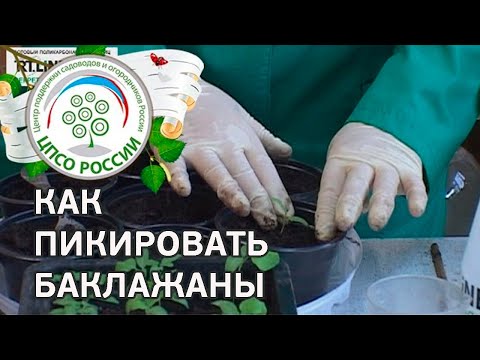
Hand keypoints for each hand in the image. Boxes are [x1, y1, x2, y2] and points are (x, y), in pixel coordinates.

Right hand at [159, 80, 293, 228]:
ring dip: (230, 190)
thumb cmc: (212, 105)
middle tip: (270, 221)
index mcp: (244, 140)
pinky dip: (178, 175)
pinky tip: (184, 190)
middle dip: (259, 199)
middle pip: (245, 174)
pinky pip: (175, 163)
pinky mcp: (174, 147)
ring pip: (217, 171)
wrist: (179, 84)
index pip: (265, 169)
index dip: (277, 192)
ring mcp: (200, 148)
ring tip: (242, 209)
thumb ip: (265, 138)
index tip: (287, 214)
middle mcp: (226, 146)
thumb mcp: (244, 118)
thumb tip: (288, 152)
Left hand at [315, 122, 427, 239]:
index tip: (324, 232)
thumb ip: (339, 195)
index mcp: (340, 163)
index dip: (326, 212)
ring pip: (384, 186)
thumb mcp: (340, 167)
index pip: (330, 189)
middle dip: (349, 205)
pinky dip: (417, 197)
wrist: (383, 125)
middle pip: (355, 185)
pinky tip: (415, 210)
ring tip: (376, 222)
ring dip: (380, 205)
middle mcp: (363, 164)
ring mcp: (387, 166)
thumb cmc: (356, 153)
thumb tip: (333, 227)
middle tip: (344, 222)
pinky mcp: (409, 170)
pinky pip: (414, 184)